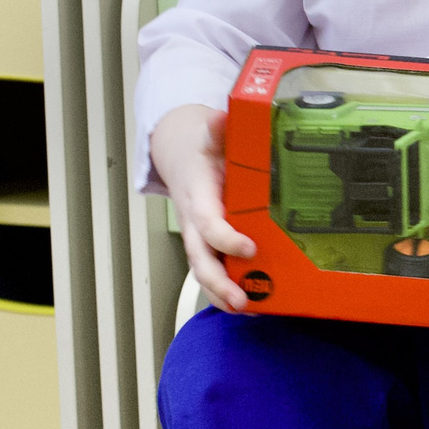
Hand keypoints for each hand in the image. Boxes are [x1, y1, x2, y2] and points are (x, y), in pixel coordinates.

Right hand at [149, 104, 255, 311]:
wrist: (178, 151)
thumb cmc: (200, 146)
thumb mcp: (209, 131)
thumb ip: (218, 128)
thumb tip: (222, 118)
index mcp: (198, 194)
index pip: (207, 222)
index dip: (225, 237)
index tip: (249, 246)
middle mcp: (193, 219)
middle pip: (199, 257)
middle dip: (217, 281)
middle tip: (241, 299)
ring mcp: (197, 234)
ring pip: (202, 268)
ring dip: (219, 293)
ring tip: (244, 311)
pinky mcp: (205, 242)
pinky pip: (211, 267)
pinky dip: (224, 288)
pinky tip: (249, 304)